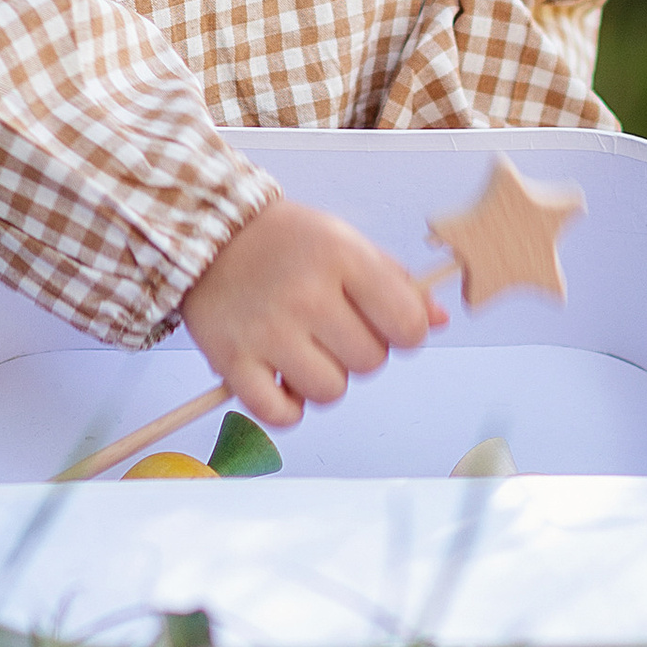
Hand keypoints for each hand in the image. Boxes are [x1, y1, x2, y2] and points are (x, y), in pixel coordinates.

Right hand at [179, 196, 445, 429]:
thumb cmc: (288, 241)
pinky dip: (286, 408)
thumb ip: (395, 282)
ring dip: (324, 380)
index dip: (405, 334)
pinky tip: (280, 379)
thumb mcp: (347, 243)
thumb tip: (438, 322)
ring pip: (329, 392)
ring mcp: (267, 331)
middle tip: (333, 329)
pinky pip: (279, 414)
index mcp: (343, 258)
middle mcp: (307, 295)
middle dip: (360, 353)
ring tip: (304, 350)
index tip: (386, 325)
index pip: (407, 325)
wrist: (208, 232)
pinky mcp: (231, 360)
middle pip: (369, 363)